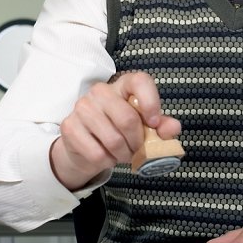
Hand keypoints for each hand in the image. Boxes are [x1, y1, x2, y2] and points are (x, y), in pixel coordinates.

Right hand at [49, 71, 180, 190]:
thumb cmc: (119, 130)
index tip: (154, 123)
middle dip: (137, 143)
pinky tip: (105, 156)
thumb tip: (172, 128)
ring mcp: (82, 107)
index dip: (151, 102)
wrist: (86, 146)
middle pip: (127, 118)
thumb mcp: (144, 127)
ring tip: (123, 154)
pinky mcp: (69, 126)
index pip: (140, 81)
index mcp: (122, 85)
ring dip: (123, 154)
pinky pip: (97, 153)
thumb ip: (162, 126)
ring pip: (113, 139)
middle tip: (137, 150)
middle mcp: (100, 91)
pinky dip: (107, 161)